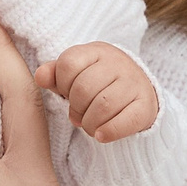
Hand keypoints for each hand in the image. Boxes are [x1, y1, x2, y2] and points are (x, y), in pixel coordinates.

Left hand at [35, 42, 158, 141]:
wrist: (138, 92)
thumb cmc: (98, 84)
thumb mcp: (76, 74)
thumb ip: (55, 74)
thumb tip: (40, 76)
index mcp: (97, 51)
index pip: (67, 64)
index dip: (62, 85)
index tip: (68, 93)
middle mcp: (118, 63)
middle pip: (83, 88)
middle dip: (75, 108)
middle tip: (79, 115)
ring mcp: (134, 83)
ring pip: (102, 107)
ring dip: (89, 124)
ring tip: (90, 125)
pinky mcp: (146, 105)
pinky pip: (123, 123)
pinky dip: (108, 132)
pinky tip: (101, 135)